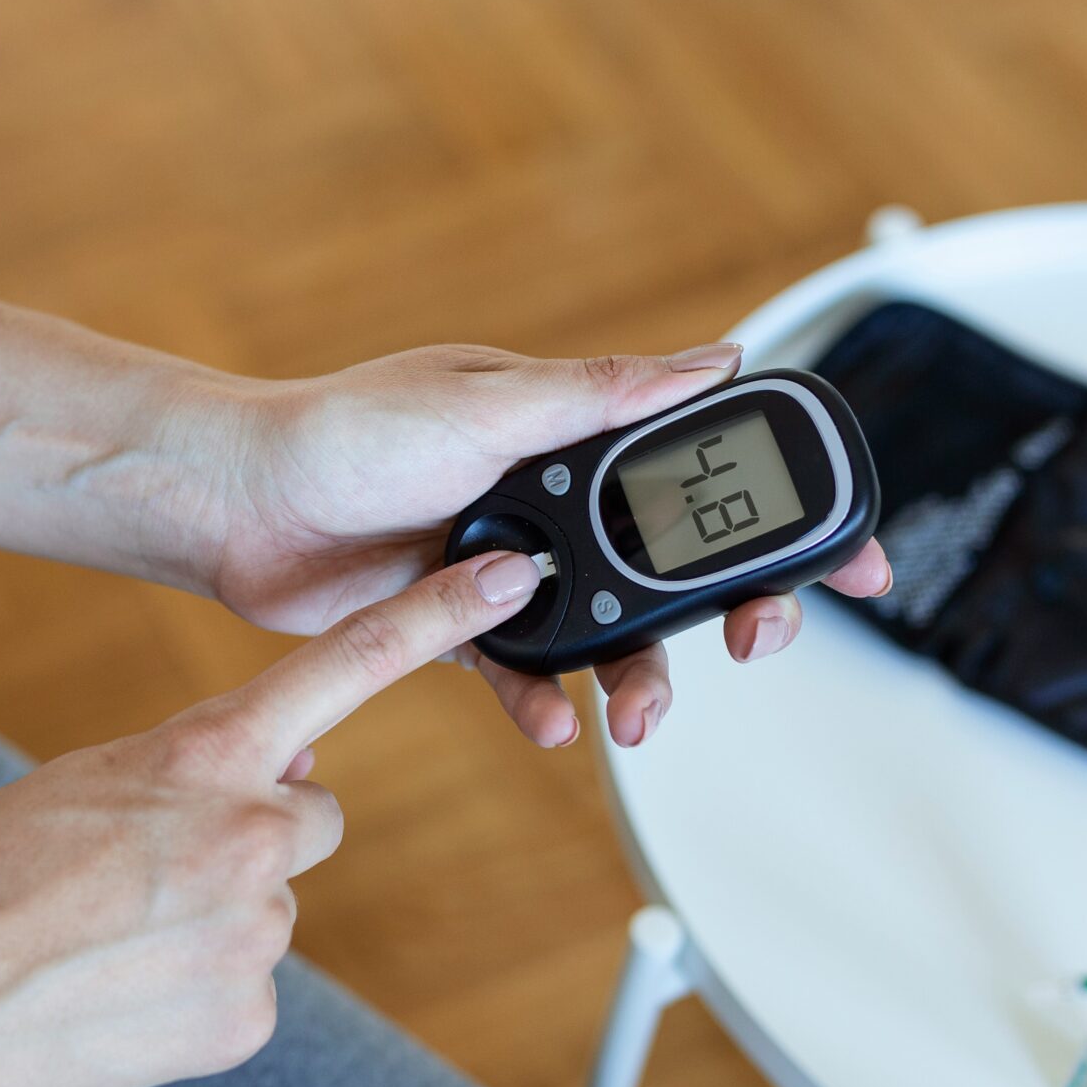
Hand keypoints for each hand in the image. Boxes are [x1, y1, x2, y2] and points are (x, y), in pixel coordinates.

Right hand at [0, 550, 547, 1086]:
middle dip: (257, 836)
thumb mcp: (84, 781)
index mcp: (203, 758)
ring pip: (269, 908)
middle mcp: (252, 837)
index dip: (433, 617)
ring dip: (214, 918)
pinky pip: (245, 988)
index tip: (506, 581)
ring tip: (110, 941)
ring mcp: (258, 934)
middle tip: (153, 872)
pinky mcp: (248, 1016)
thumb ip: (195, 768)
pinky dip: (197, 990)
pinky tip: (123, 995)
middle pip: (311, 818)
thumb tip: (290, 774)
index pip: (342, 670)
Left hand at [208, 343, 891, 749]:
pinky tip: (553, 727)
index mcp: (572, 433)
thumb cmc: (343, 431)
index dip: (783, 511)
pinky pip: (525, 675)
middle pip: (676, 568)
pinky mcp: (460, 626)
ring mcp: (511, 566)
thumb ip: (604, 394)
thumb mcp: (486, 401)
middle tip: (750, 645)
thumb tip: (715, 358)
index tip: (851, 556)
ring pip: (609, 635)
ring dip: (636, 679)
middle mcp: (553, 500)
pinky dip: (545, 705)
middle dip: (726, 613)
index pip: (706, 469)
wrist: (235, 506)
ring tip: (631, 718)